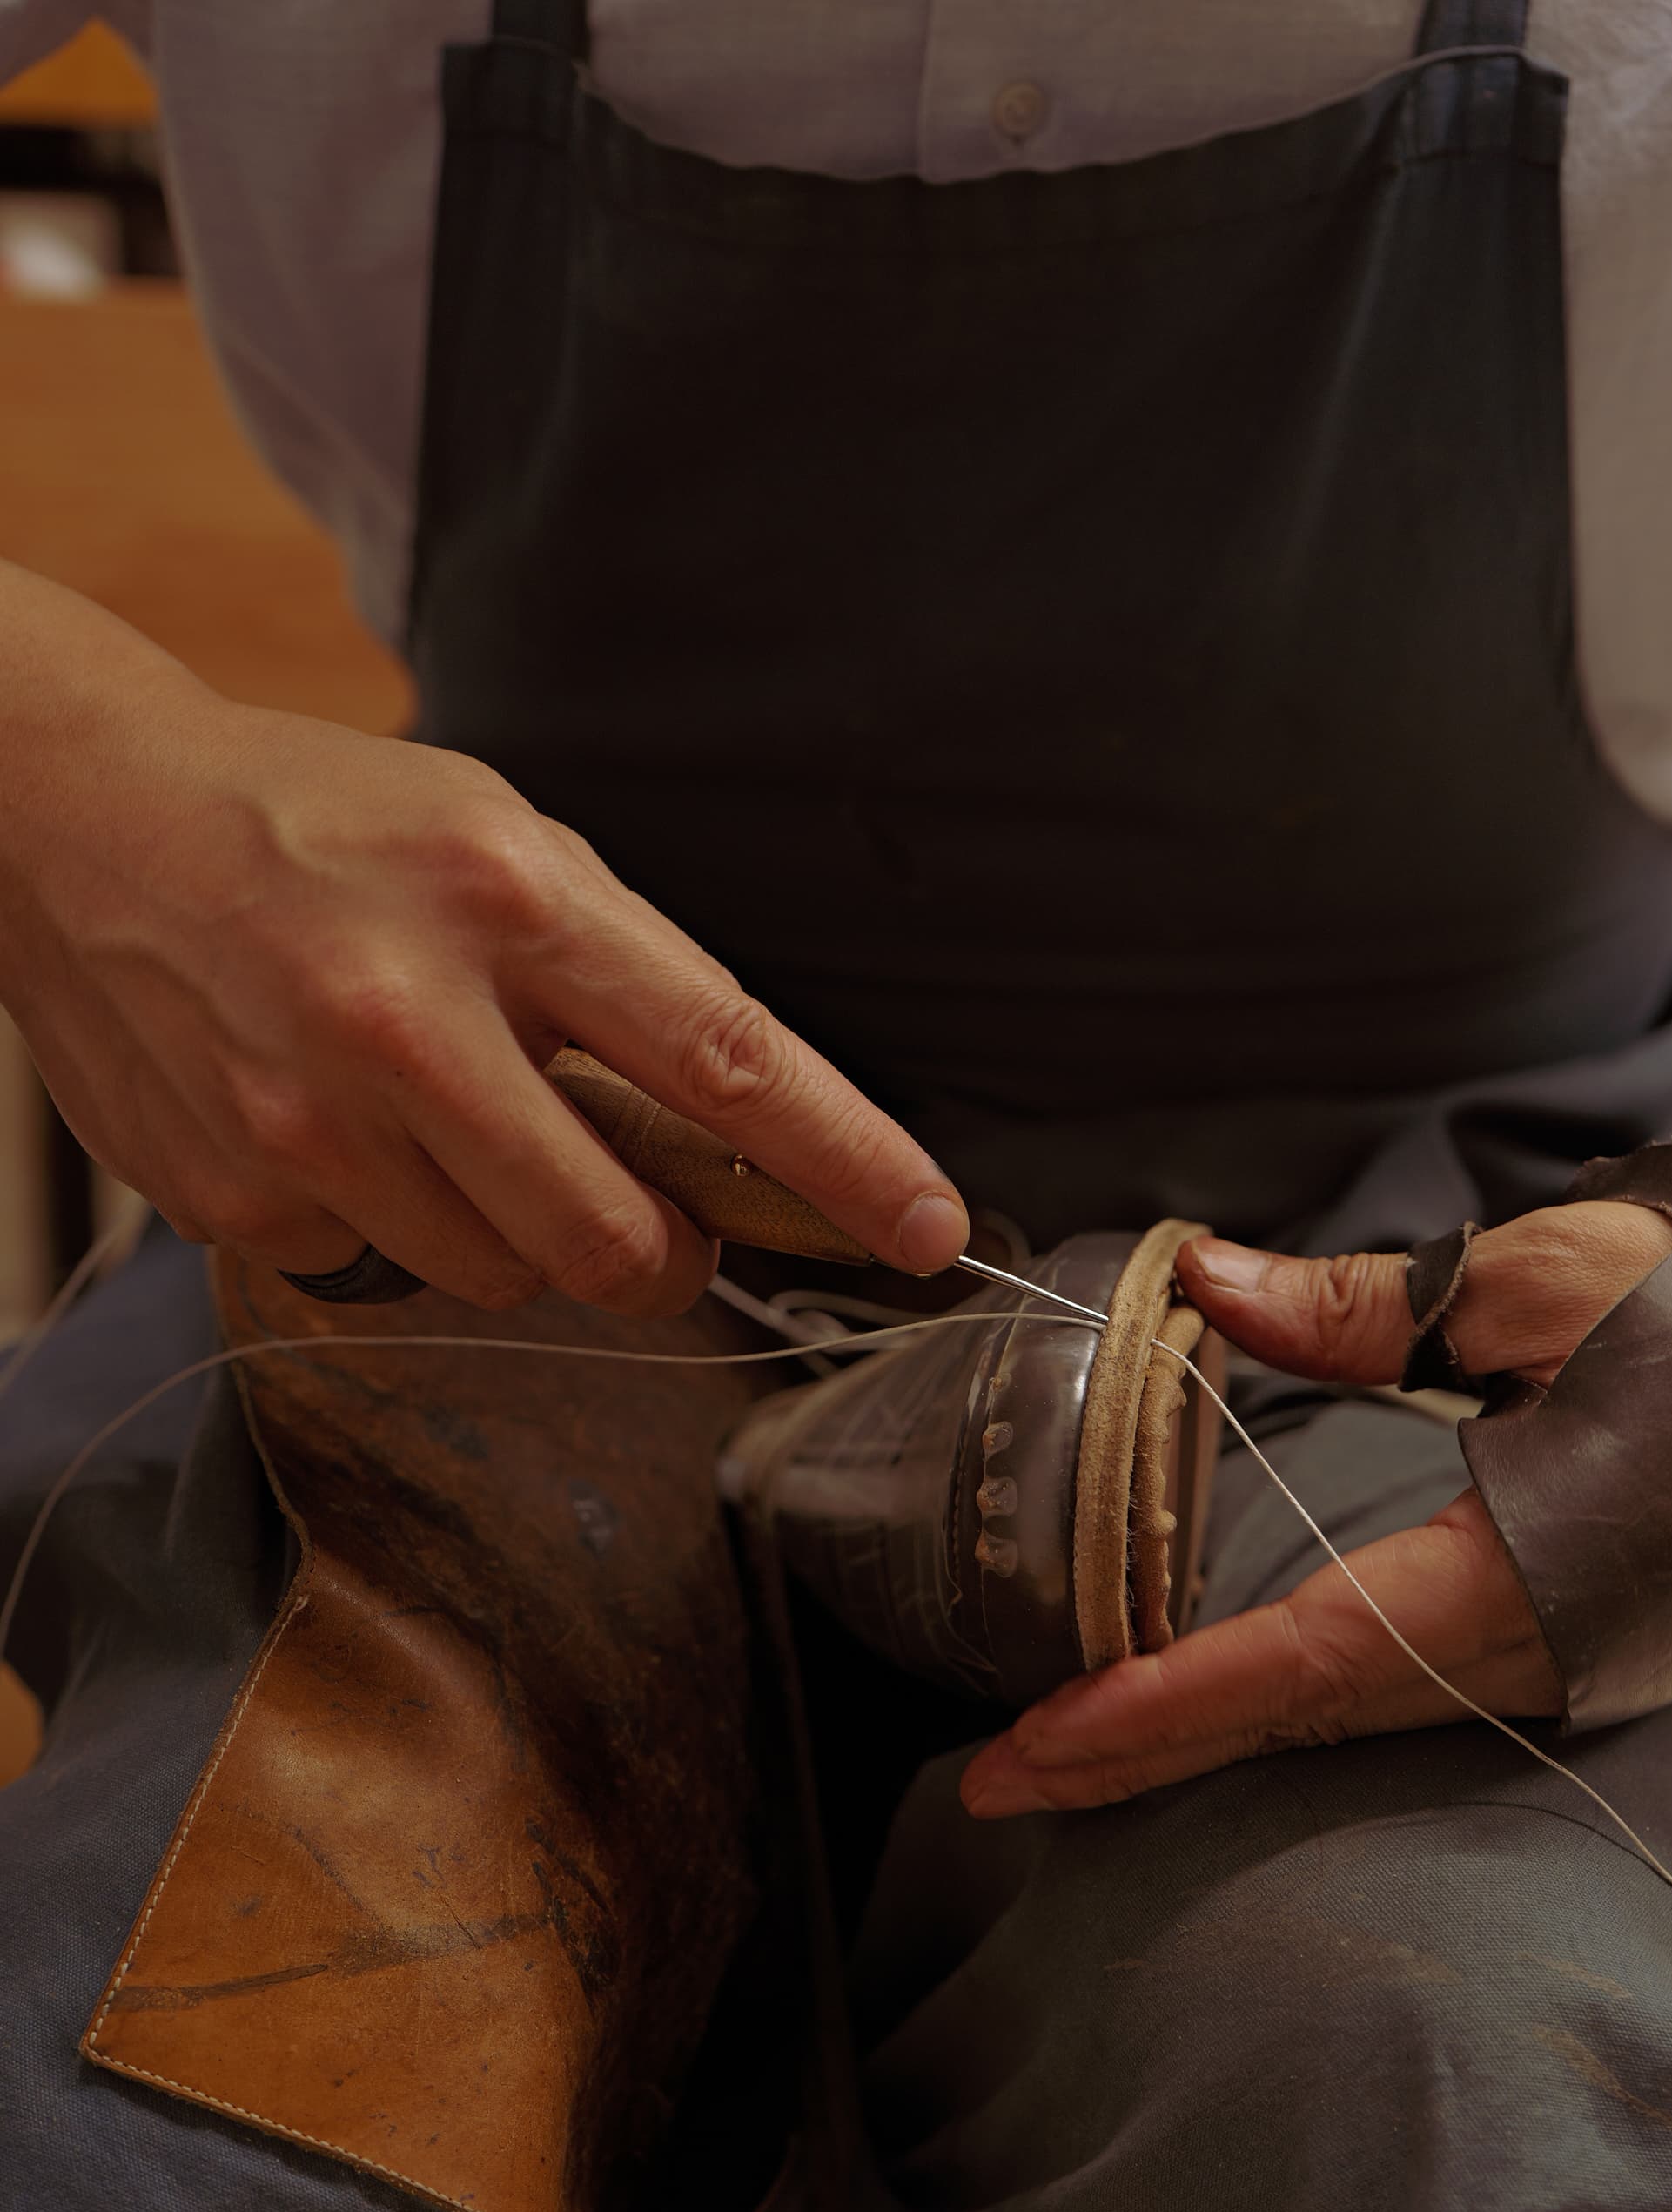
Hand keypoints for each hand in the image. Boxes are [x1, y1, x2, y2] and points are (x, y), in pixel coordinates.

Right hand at [0, 569, 966, 1313]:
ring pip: (496, 1276)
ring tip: (440, 1118)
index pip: (721, 1058)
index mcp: (507, 894)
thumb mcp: (492, 840)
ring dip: (510, 1230)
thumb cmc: (316, 822)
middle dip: (658, 1260)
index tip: (927, 1232)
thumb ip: (612, 981)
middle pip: (610, 1242)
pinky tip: (332, 1123)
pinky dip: (386, 1221)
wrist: (73, 815)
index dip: (843, 1162)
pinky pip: (373, 1270)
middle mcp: (405, 1013)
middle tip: (651, 1225)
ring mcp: (306, 1116)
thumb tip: (726, 1141)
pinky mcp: (232, 1188)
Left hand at [959, 1197, 1671, 1817]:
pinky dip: (1285, 1699)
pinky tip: (1214, 1690)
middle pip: (1304, 1718)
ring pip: (1348, 1718)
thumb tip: (1202, 1285)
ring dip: (1206, 1732)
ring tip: (1073, 1744)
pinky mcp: (1569, 1652)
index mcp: (1522, 1577)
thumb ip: (1358, 1304)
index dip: (1160, 1707)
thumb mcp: (1542, 1281)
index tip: (1038, 1747)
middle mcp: (1532, 1656)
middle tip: (1001, 1783)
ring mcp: (1558, 1670)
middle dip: (1148, 1755)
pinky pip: (1397, 1692)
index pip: (1301, 1660)